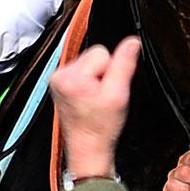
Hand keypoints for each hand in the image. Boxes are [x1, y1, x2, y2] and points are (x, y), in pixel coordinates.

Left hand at [51, 36, 140, 178]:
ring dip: (96, 79)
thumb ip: (124, 64)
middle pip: (94, 55)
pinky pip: (81, 71)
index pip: (102, 52)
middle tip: (102, 97)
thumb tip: (132, 42)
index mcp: (70, 76)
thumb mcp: (118, 95)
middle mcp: (59, 75)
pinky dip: (88, 83)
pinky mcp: (59, 84)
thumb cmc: (100, 128)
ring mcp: (57, 80)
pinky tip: (88, 100)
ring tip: (95, 101)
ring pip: (89, 63)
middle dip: (103, 74)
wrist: (88, 148)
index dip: (112, 71)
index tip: (107, 91)